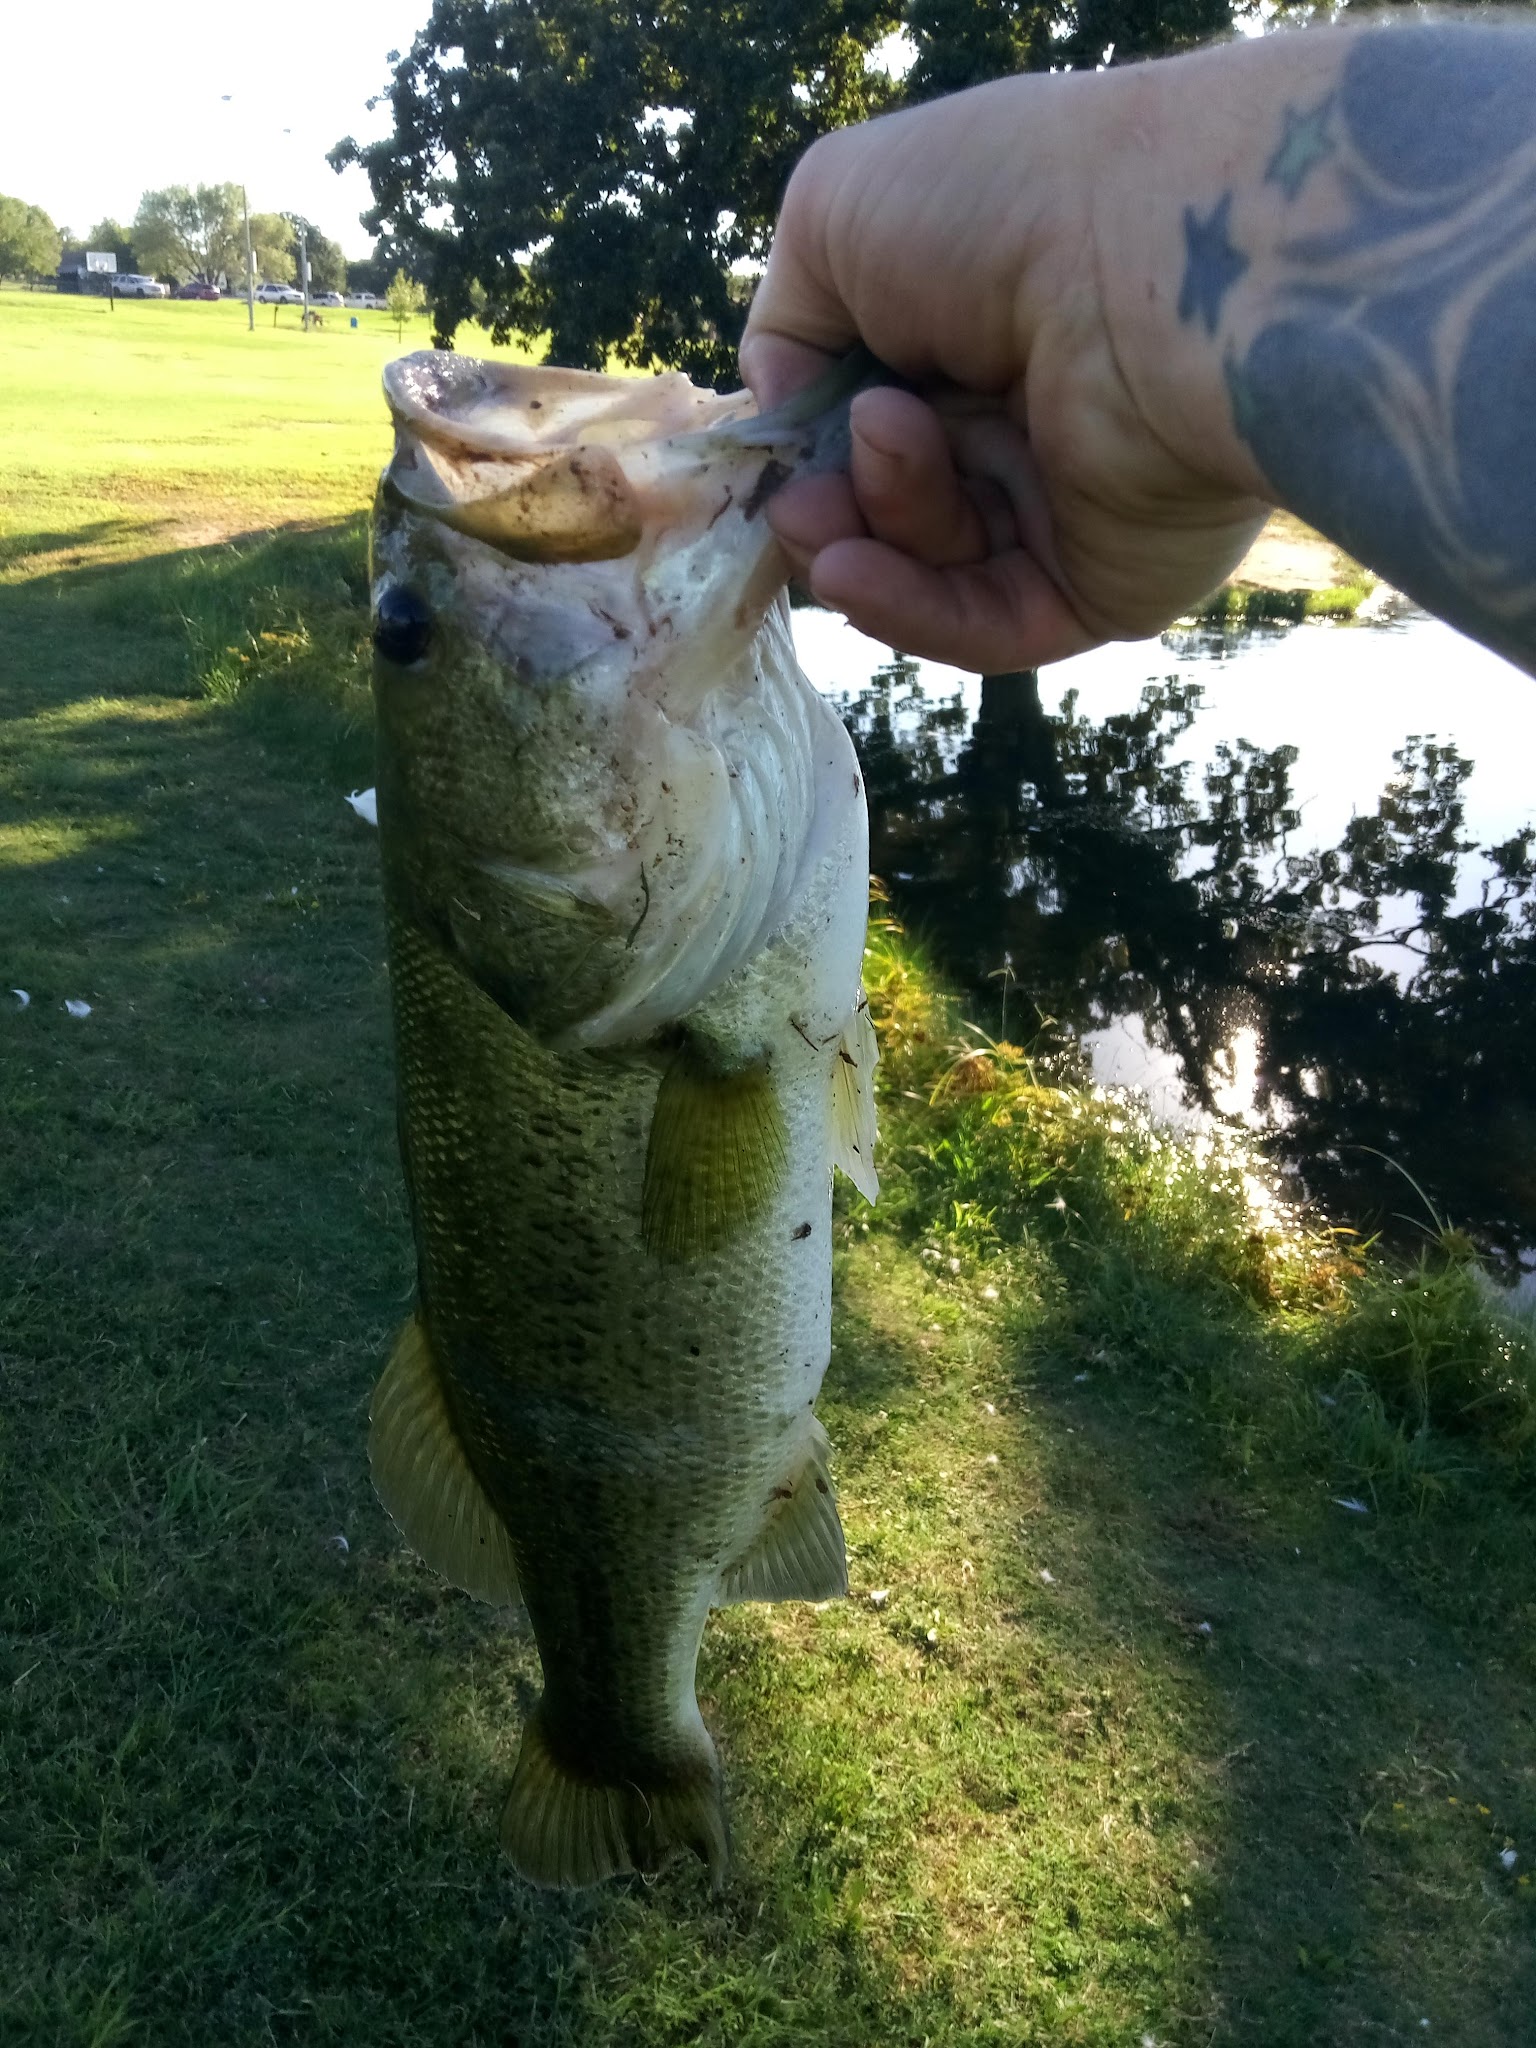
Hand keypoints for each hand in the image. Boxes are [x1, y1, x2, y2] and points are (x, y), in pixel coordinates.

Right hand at [740, 66, 1272, 669]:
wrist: (1151, 268)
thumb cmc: (1003, 211)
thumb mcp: (836, 212)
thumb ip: (785, 317)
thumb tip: (784, 410)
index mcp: (975, 324)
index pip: (867, 411)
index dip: (808, 440)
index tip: (770, 452)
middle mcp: (1022, 418)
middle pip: (888, 502)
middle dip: (825, 503)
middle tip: (800, 499)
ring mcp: (1062, 510)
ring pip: (928, 565)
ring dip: (865, 535)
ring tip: (835, 503)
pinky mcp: (1098, 588)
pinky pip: (985, 624)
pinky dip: (907, 608)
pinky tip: (851, 573)